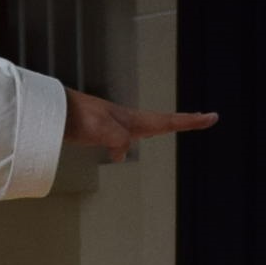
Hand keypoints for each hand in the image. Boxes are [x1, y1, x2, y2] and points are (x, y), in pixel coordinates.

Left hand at [64, 88, 213, 160]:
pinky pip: (125, 138)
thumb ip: (118, 139)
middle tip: (204, 119)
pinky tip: (121, 152)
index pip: (168, 121)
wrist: (54, 112)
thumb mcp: (102, 129)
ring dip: (163, 126)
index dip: (190, 121)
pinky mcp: (103, 131)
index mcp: (133, 120)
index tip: (211, 117)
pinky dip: (132, 141)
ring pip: (145, 128)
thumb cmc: (78, 117)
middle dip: (184, 121)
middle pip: (163, 121)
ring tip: (178, 125)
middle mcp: (128, 121)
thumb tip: (122, 153)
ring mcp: (116, 125)